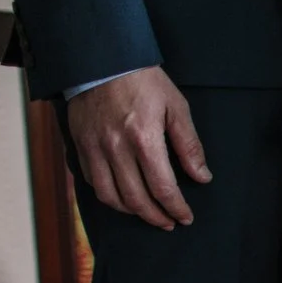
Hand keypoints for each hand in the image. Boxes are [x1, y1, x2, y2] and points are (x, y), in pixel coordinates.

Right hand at [66, 67, 210, 229]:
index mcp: (144, 138)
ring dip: (130, 211)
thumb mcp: (176, 107)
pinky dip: (108, 195)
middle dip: (155, 216)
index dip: (176, 208)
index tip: (185, 217)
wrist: (102, 59)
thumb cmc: (143, 81)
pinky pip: (91, 180)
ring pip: (109, 195)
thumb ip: (189, 145)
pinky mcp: (80, 144)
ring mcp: (94, 147)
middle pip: (135, 198)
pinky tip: (122, 196)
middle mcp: (116, 147)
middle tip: (169, 222)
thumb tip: (201, 176)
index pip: (163, 187)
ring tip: (147, 213)